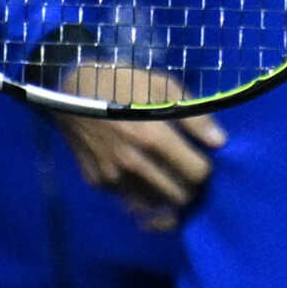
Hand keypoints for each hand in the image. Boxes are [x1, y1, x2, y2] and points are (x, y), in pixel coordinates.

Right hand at [55, 61, 222, 230]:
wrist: (67, 90)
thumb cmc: (120, 82)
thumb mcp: (160, 85)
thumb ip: (193, 116)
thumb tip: (219, 142)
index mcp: (152, 138)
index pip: (197, 174)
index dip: (206, 168)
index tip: (200, 157)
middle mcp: (132, 164)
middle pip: (180, 196)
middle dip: (189, 186)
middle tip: (184, 171)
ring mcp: (112, 176)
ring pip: (156, 205)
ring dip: (166, 196)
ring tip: (166, 178)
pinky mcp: (97, 182)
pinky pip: (129, 201)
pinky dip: (141, 196)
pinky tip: (141, 179)